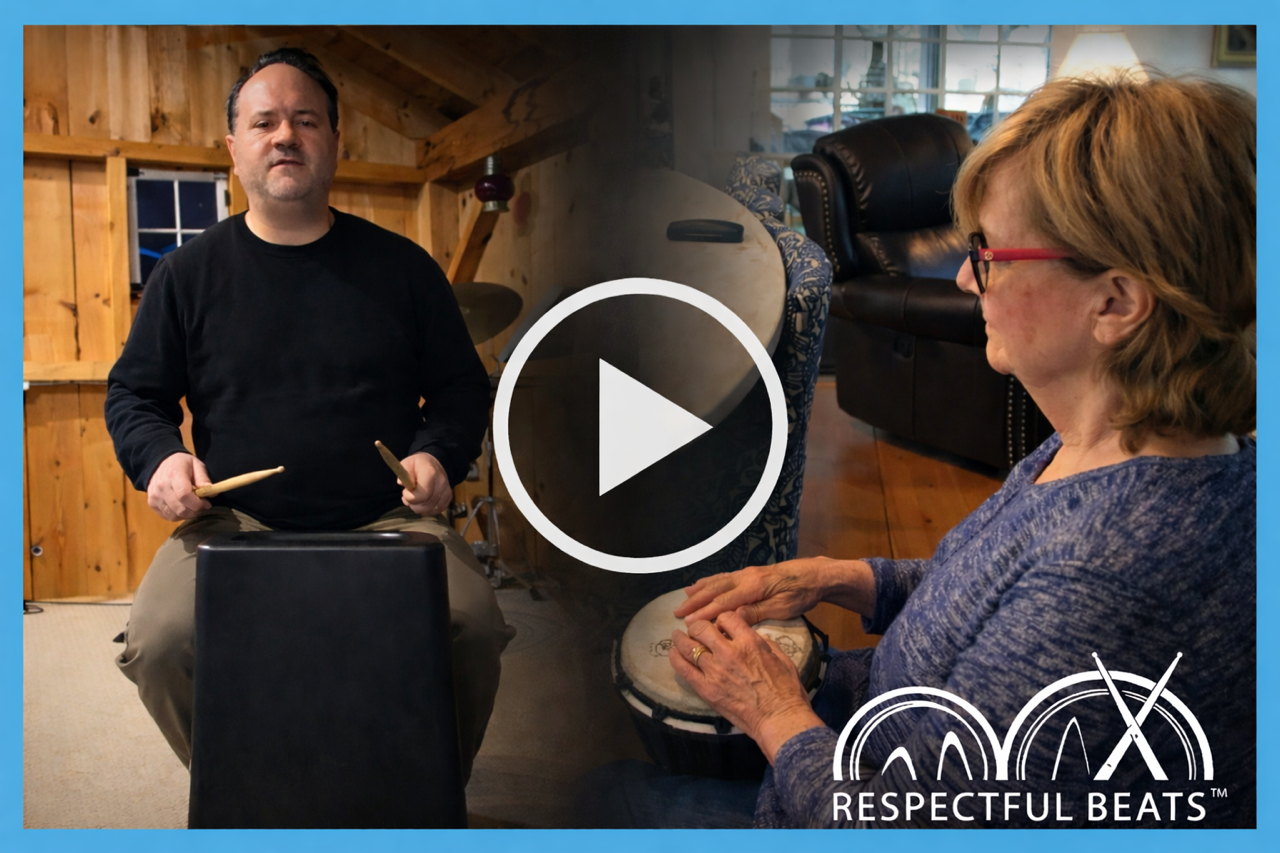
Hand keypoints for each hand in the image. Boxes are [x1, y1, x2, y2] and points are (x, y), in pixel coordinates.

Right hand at [146, 452, 211, 520]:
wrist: (161, 463)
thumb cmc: (182, 464)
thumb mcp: (196, 464)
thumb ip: (203, 478)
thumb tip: (211, 493)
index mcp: (174, 475)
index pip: (184, 495)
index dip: (198, 503)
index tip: (207, 503)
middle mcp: (161, 487)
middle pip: (180, 509)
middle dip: (195, 511)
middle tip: (202, 507)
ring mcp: (154, 496)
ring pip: (174, 515)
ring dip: (187, 515)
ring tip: (193, 507)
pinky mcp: (151, 503)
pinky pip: (167, 516)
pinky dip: (178, 516)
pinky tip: (183, 507)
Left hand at [400, 452, 452, 516]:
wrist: (432, 463)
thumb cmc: (417, 465)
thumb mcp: (407, 464)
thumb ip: (403, 473)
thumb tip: (401, 483)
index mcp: (430, 472)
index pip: (422, 495)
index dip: (410, 498)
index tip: (404, 492)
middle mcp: (441, 482)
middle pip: (427, 504)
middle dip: (413, 504)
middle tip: (408, 498)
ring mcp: (447, 490)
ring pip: (432, 509)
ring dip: (420, 508)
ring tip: (414, 500)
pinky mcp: (449, 497)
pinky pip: (438, 510)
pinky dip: (428, 510)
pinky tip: (422, 503)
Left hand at [670, 610, 823, 762]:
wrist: (779, 718)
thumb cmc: (786, 690)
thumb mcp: (781, 657)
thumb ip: (762, 642)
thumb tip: (750, 635)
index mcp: (750, 642)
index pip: (727, 617)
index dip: (722, 619)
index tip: (721, 625)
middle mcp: (729, 652)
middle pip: (702, 628)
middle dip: (698, 626)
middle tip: (696, 629)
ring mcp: (715, 671)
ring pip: (688, 646)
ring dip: (681, 639)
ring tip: (677, 637)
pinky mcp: (706, 689)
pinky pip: (684, 669)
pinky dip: (675, 658)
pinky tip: (673, 653)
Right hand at [674, 558, 837, 624]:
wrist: (815, 575)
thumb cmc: (801, 594)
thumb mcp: (782, 607)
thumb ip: (757, 612)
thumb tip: (732, 618)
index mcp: (753, 587)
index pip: (723, 602)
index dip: (705, 613)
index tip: (689, 623)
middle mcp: (746, 577)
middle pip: (715, 590)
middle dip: (695, 601)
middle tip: (677, 612)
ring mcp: (747, 573)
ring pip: (717, 581)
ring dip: (699, 590)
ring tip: (684, 596)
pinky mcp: (750, 573)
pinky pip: (724, 577)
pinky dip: (710, 581)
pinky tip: (703, 584)